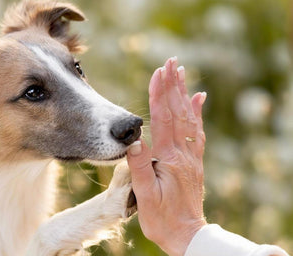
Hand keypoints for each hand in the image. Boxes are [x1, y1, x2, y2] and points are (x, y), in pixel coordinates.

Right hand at [127, 57, 206, 255]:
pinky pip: (198, 132)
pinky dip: (198, 113)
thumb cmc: (161, 218)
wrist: (186, 234)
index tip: (158, 73)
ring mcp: (192, 157)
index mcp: (169, 159)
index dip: (160, 95)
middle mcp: (183, 153)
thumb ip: (140, 167)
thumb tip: (134, 140)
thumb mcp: (145, 195)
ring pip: (189, 119)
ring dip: (184, 94)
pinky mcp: (195, 162)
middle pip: (178, 113)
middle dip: (173, 86)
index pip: (163, 120)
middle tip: (171, 63)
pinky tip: (198, 99)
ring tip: (182, 73)